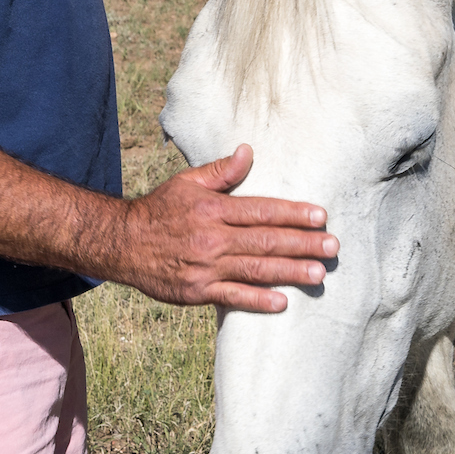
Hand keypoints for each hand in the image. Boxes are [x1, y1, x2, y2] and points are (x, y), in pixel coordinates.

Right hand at [112, 144, 337, 311]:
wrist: (122, 244)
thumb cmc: (159, 210)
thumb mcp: (187, 182)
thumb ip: (221, 171)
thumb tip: (248, 151)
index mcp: (213, 210)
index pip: (262, 210)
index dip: (293, 213)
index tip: (320, 216)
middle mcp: (213, 239)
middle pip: (266, 241)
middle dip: (303, 244)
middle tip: (332, 247)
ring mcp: (206, 268)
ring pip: (256, 269)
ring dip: (290, 271)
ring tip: (318, 274)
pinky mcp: (197, 292)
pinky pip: (233, 297)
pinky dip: (257, 300)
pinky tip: (282, 301)